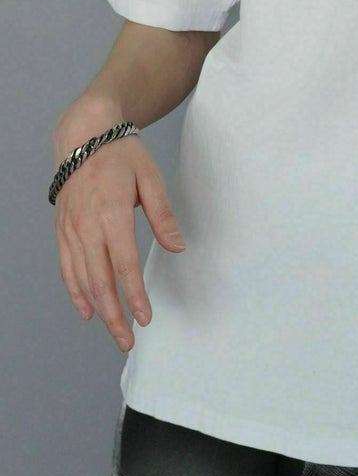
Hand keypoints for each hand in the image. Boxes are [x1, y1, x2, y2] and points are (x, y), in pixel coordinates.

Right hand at [52, 122, 187, 352]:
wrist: (84, 135)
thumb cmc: (122, 154)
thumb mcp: (150, 178)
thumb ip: (162, 215)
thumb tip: (178, 247)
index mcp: (111, 213)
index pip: (124, 264)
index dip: (134, 295)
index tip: (145, 317)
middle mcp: (86, 226)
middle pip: (99, 280)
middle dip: (115, 314)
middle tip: (128, 341)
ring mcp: (71, 229)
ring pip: (81, 278)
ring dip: (97, 308)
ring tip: (114, 331)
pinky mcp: (62, 229)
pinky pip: (67, 267)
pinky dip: (76, 291)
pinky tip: (88, 309)